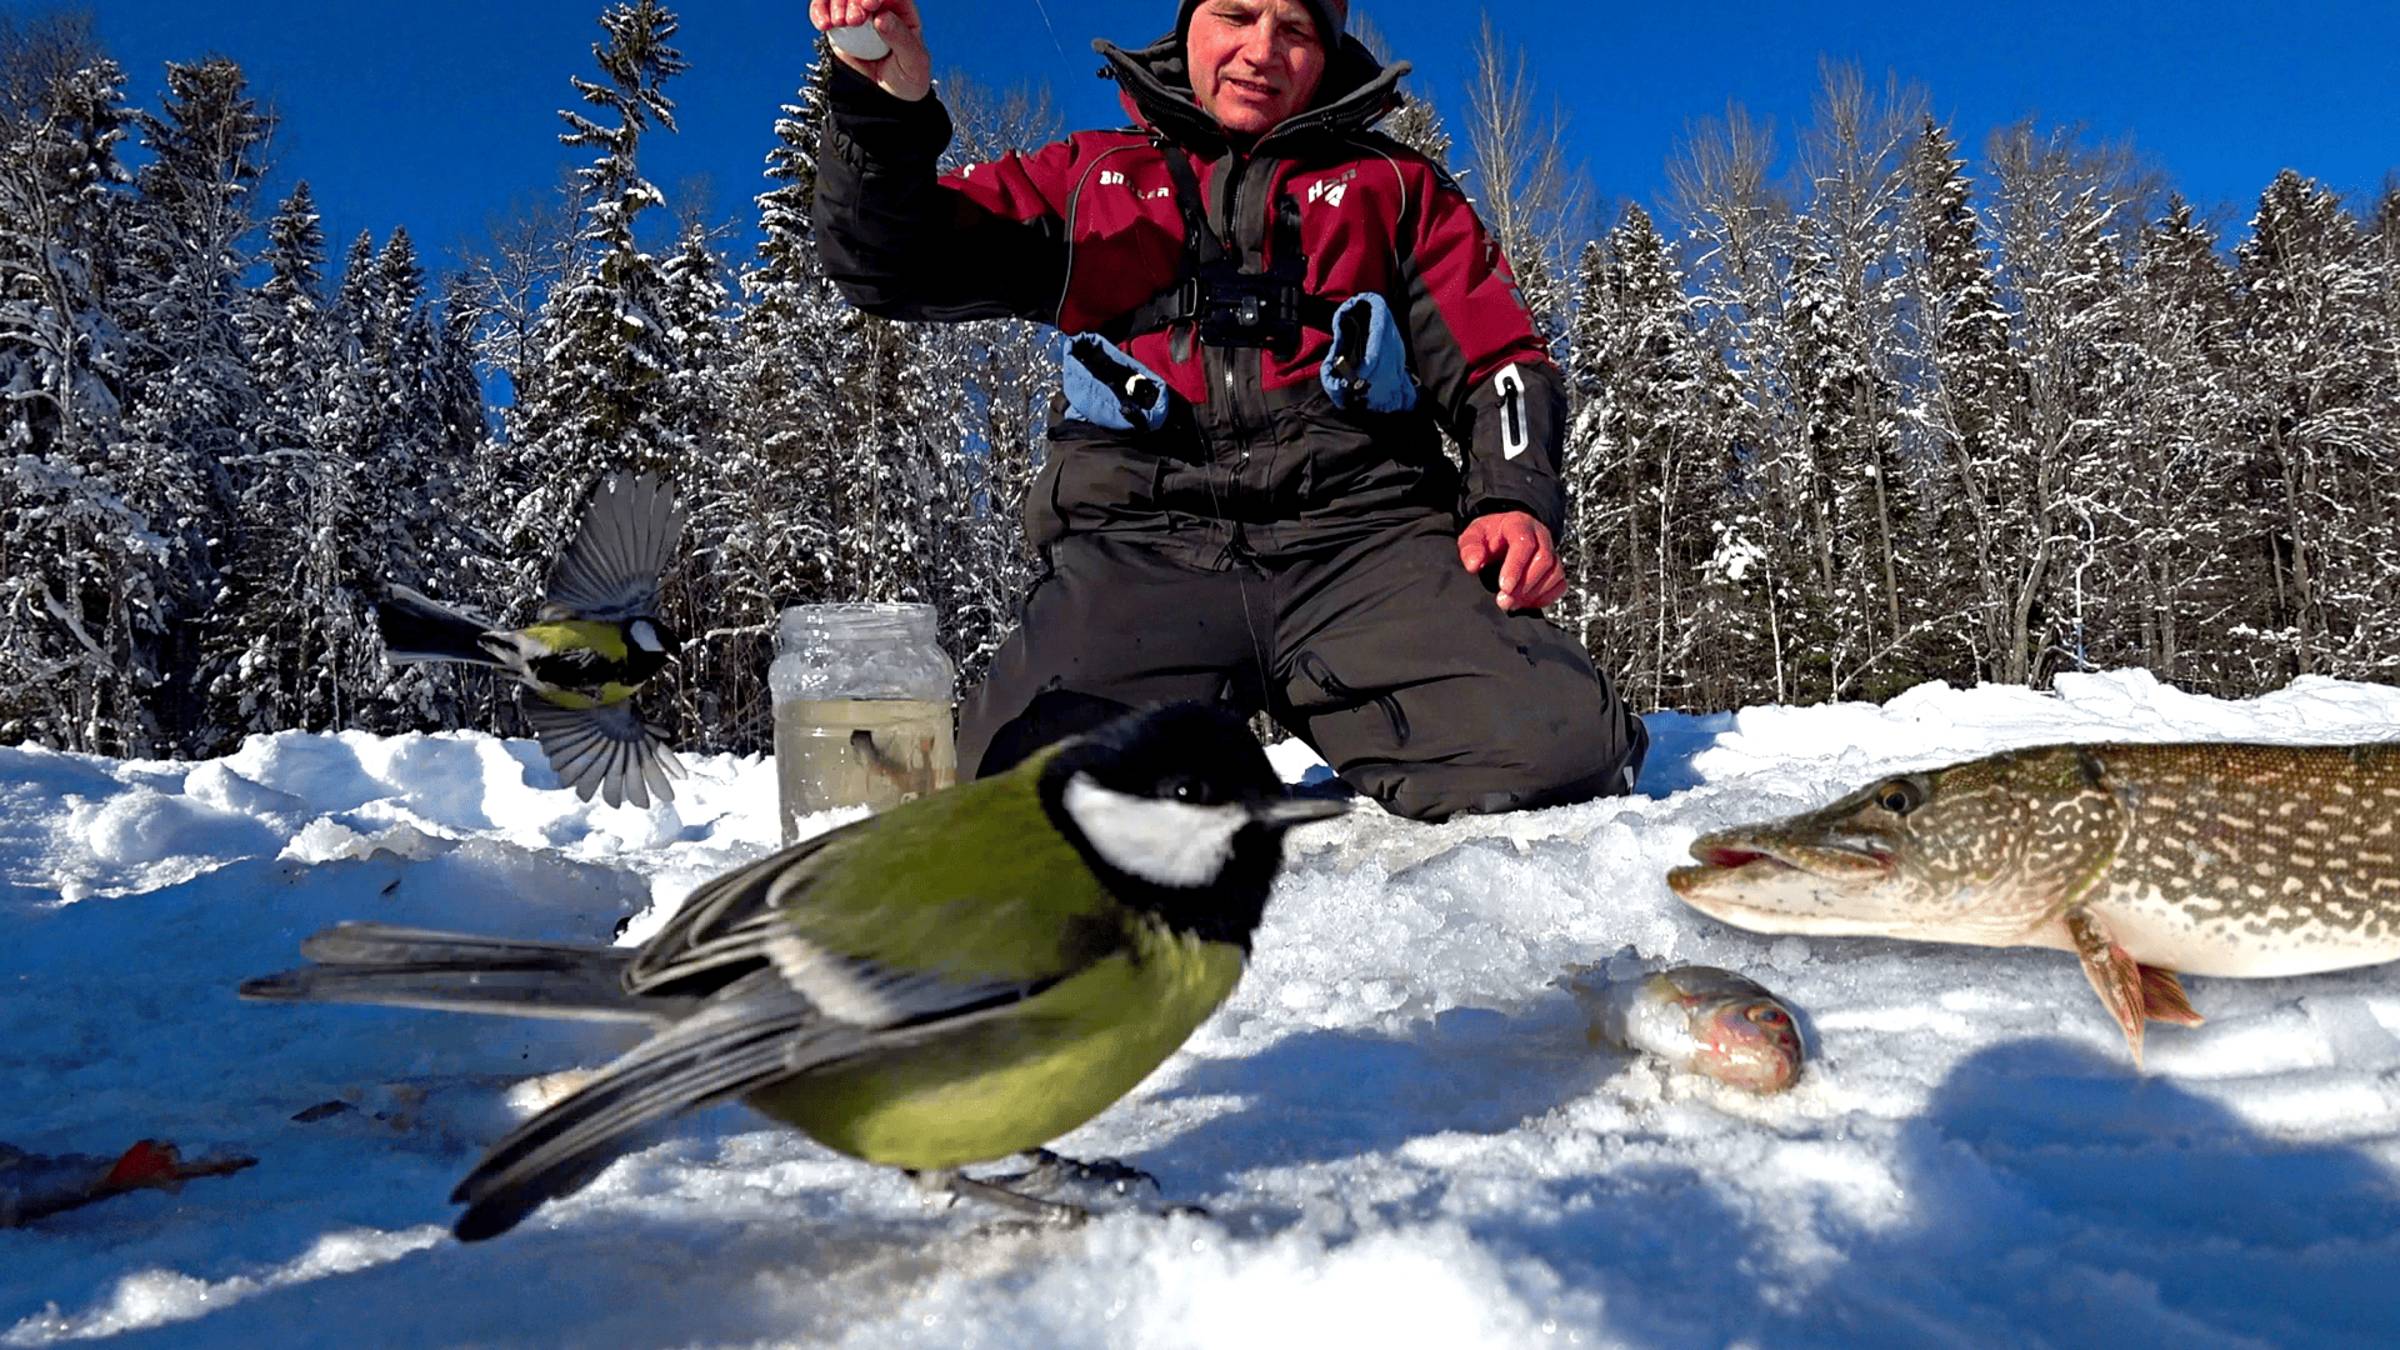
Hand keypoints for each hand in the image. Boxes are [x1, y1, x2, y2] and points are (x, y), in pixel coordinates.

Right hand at [809, 0, 931, 101]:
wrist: (889, 95)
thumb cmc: (909, 75)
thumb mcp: (915, 61)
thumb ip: (901, 38)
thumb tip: (881, 17)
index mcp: (901, 6)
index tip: (869, 5)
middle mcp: (877, 4)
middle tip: (852, 21)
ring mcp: (855, 12)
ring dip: (834, 4)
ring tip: (839, 24)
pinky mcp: (838, 25)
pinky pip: (822, 9)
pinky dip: (818, 12)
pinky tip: (823, 25)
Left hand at [1457, 511, 1565, 611]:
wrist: (1504, 536)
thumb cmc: (1489, 536)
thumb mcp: (1473, 536)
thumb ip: (1470, 548)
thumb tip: (1473, 564)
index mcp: (1519, 524)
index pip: (1524, 543)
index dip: (1516, 567)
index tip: (1504, 586)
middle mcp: (1540, 536)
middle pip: (1543, 560)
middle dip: (1524, 585)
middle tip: (1504, 601)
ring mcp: (1551, 552)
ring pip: (1554, 574)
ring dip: (1533, 593)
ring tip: (1511, 603)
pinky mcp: (1555, 568)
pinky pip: (1560, 584)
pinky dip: (1545, 597)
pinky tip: (1526, 602)